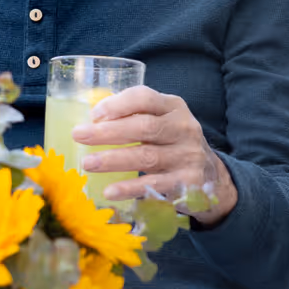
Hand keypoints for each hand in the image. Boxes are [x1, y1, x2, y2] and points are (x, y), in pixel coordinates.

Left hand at [72, 85, 238, 224]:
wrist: (209, 172)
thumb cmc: (169, 140)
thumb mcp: (158, 120)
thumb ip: (132, 116)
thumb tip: (91, 120)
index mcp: (173, 107)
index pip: (145, 98)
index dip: (117, 104)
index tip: (93, 114)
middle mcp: (184, 128)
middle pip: (144, 127)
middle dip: (108, 132)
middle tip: (79, 135)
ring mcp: (188, 156)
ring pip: (147, 156)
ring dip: (113, 160)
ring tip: (87, 163)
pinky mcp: (188, 182)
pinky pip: (154, 185)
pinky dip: (130, 188)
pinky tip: (109, 191)